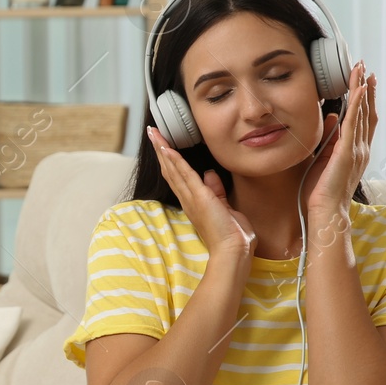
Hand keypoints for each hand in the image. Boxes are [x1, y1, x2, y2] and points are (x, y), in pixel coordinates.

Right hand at [146, 125, 256, 269]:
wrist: (233, 252)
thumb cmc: (232, 236)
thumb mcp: (225, 208)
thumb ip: (217, 191)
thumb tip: (209, 174)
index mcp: (193, 203)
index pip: (177, 176)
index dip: (169, 159)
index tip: (162, 144)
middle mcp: (188, 200)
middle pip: (169, 170)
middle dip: (160, 150)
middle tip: (151, 133)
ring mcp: (192, 198)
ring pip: (173, 169)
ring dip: (163, 150)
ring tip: (154, 134)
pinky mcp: (199, 197)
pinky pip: (184, 174)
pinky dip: (174, 160)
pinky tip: (167, 148)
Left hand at [301, 59, 376, 227]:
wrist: (326, 211)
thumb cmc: (322, 190)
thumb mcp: (325, 158)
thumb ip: (331, 138)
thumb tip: (332, 118)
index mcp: (356, 150)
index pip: (363, 119)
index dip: (365, 99)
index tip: (365, 80)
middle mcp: (361, 148)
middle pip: (366, 112)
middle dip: (366, 88)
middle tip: (365, 67)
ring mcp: (356, 150)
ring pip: (362, 113)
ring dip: (362, 90)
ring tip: (362, 70)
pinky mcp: (347, 152)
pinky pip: (354, 124)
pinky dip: (358, 106)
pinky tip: (359, 90)